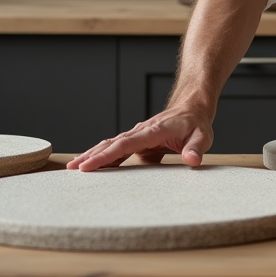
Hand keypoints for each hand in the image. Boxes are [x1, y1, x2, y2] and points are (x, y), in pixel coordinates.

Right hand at [66, 104, 213, 171]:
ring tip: (73, 167)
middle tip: (72, 169)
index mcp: (153, 131)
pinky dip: (104, 156)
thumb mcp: (203, 136)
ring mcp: (138, 135)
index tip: (88, 165)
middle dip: (91, 156)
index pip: (125, 144)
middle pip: (112, 144)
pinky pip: (118, 149)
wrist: (192, 107)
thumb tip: (192, 161)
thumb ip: (196, 148)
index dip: (106, 156)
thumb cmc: (196, 123)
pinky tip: (92, 165)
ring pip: (111, 145)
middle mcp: (141, 131)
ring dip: (93, 154)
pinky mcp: (138, 141)